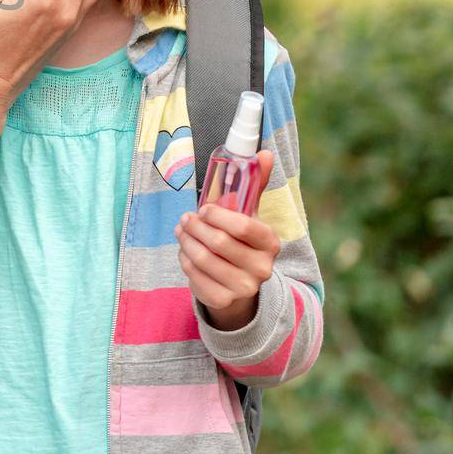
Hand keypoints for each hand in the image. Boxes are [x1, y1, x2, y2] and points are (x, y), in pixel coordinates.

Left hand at [174, 150, 279, 330]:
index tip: (204, 209)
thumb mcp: (250, 214)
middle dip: (195, 226)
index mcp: (270, 243)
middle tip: (185, 218)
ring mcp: (244, 288)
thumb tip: (264, 152)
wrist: (240, 284)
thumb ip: (255, 185)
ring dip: (185, 241)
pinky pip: (194, 276)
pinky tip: (185, 251)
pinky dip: (184, 260)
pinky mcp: (223, 301)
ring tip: (182, 231)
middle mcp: (262, 269)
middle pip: (218, 243)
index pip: (243, 227)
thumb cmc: (242, 241)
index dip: (218, 215)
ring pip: (203, 259)